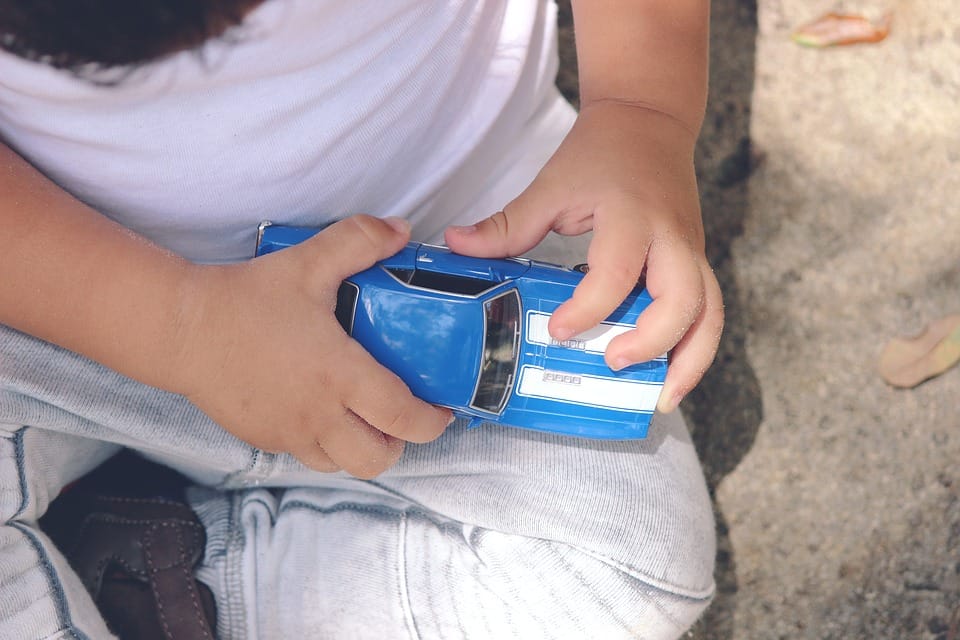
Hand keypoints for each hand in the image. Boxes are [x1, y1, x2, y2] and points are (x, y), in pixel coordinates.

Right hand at [169, 215, 451, 477]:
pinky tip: (326, 412)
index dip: (432, 420)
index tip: (441, 407)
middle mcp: (320, 415)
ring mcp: (291, 433)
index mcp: (340, 376)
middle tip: (404, 414)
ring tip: (368, 417)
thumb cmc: (245, 299)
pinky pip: (309, 456)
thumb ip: (359, 241)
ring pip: (344, 465)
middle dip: (402, 442)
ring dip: (364, 448)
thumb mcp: (308, 263)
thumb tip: (401, 231)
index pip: (403, 418)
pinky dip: (329, 445)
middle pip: (379, 458)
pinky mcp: (266, 438)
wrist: (181, 329)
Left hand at [445, 101, 722, 412]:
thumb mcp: (551, 184)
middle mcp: (670, 237)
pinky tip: (670, 378)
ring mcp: (691, 250)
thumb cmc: (600, 152)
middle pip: (684, 299)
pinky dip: (695, 347)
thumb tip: (455, 246)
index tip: (560, 331)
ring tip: (660, 399)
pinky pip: (709, 310)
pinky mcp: (697, 260)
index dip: (589, 308)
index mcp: (630, 215)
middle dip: (652, 341)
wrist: (650, 120)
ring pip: (709, 311)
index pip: (616, 272)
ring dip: (690, 360)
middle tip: (610, 362)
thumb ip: (507, 224)